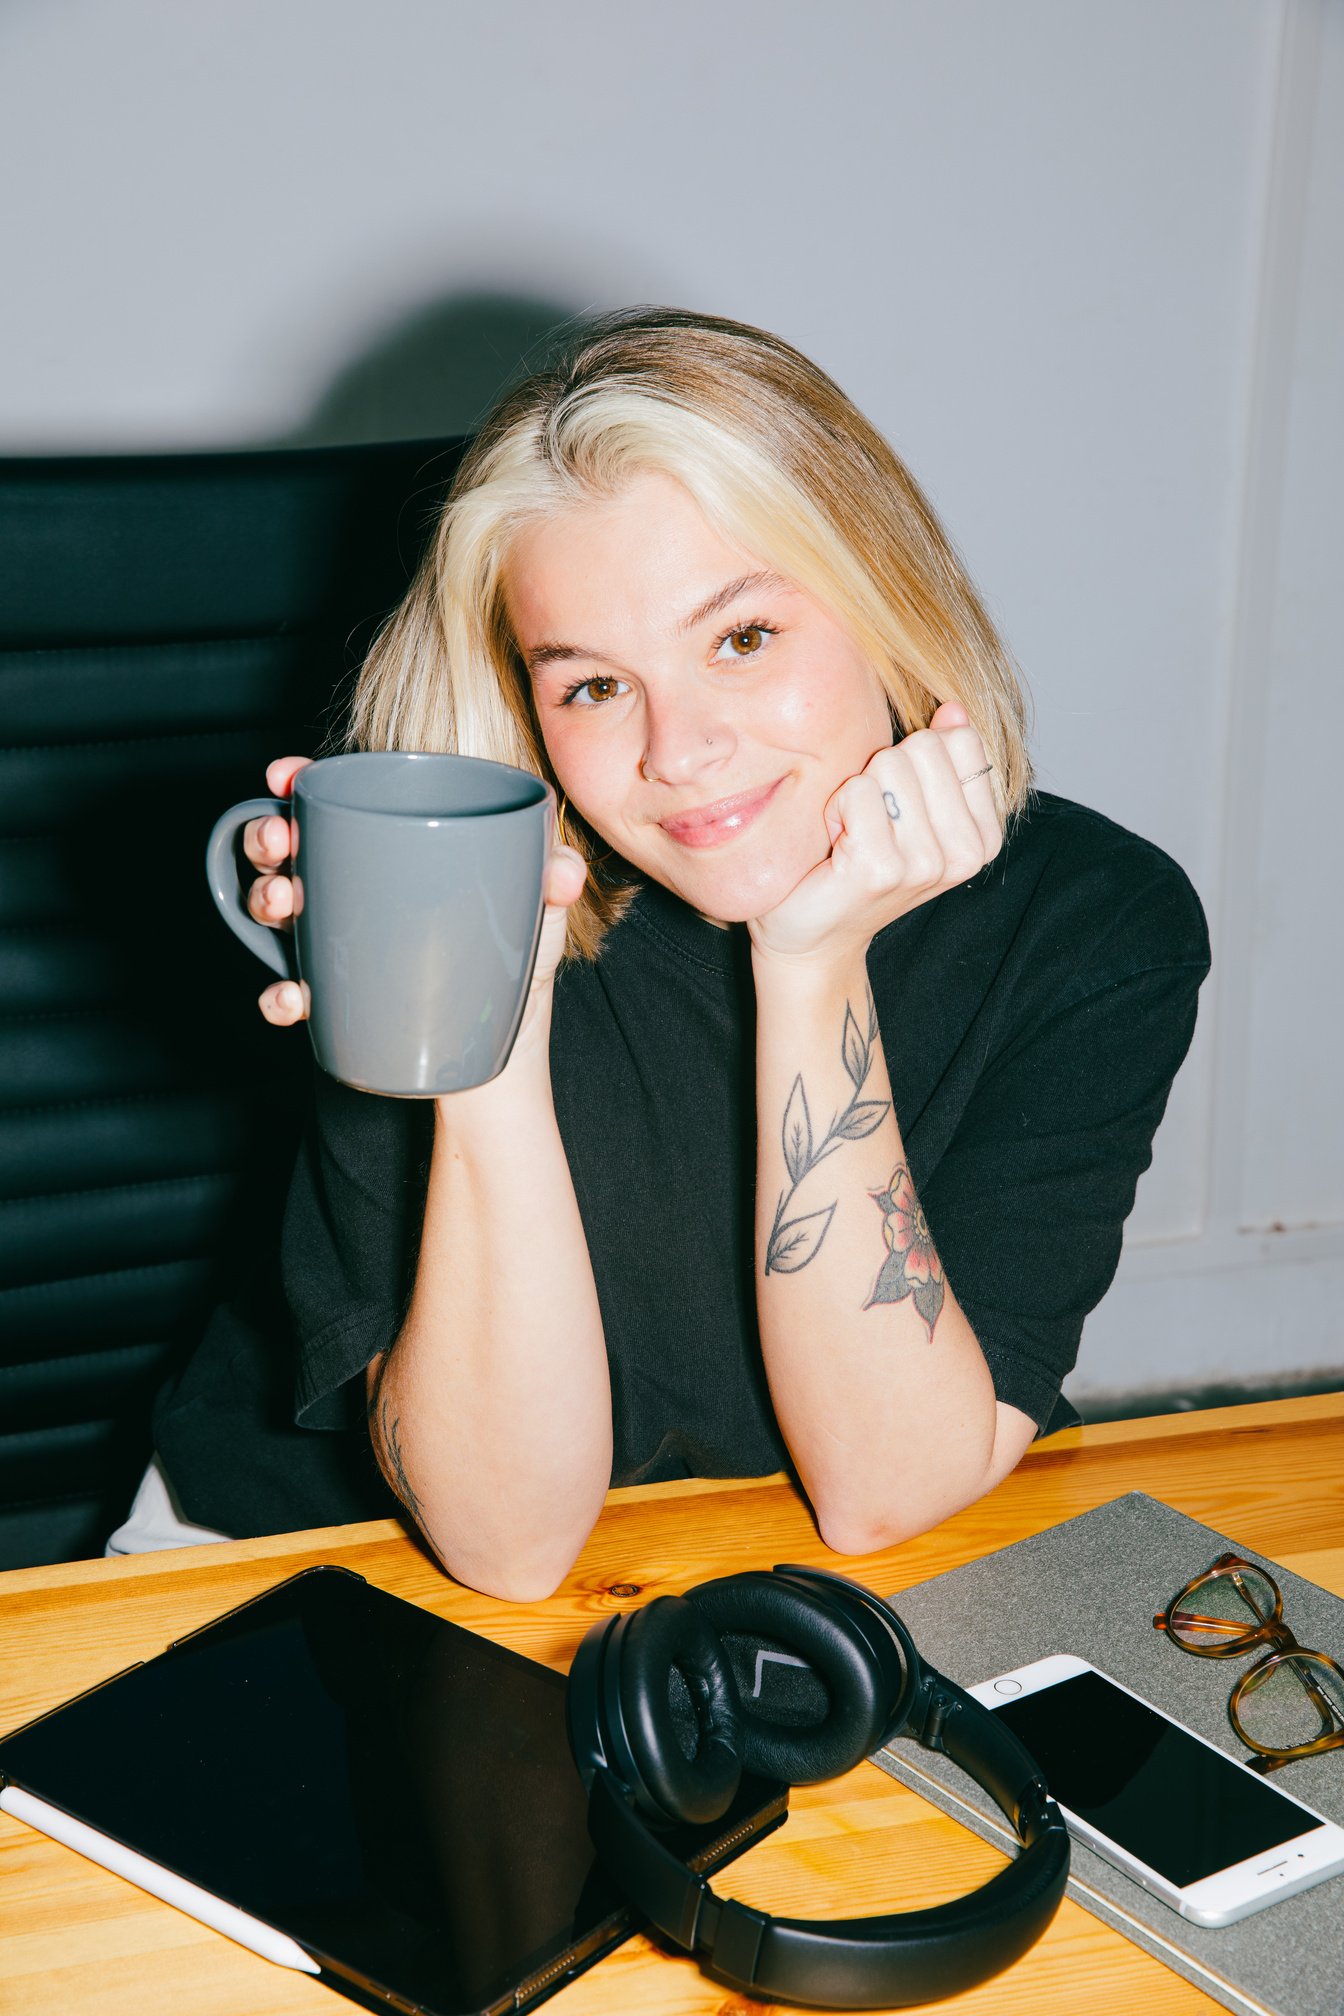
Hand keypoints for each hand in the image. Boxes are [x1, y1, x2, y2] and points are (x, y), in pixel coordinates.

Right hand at [247, 758, 586, 1066]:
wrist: (501, 1051)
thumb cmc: (511, 962)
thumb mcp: (535, 911)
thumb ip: (554, 880)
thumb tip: (561, 871)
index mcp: (395, 850)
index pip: (338, 803)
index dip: (298, 782)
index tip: (283, 777)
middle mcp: (355, 890)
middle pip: (291, 848)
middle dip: (266, 835)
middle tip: (281, 843)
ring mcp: (337, 943)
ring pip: (275, 910)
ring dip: (264, 900)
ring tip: (282, 906)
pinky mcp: (331, 1000)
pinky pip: (287, 991)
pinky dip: (280, 995)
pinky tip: (295, 996)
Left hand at [748, 703, 1002, 967]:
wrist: (815, 935)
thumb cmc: (858, 862)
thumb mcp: (913, 806)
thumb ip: (941, 759)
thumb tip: (952, 710)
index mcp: (983, 835)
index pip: (961, 741)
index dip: (916, 758)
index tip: (899, 804)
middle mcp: (965, 853)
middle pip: (924, 747)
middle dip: (884, 771)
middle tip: (870, 821)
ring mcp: (926, 863)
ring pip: (889, 764)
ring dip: (857, 792)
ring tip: (852, 834)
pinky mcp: (882, 868)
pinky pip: (858, 790)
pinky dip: (835, 808)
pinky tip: (836, 846)